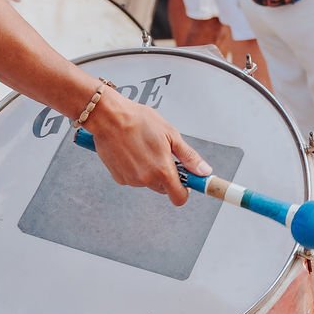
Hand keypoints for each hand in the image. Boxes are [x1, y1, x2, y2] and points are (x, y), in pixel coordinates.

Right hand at [84, 86, 210, 205]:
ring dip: (149, 170)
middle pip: (163, 188)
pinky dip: (134, 168)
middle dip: (166, 175)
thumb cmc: (138, 120)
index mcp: (162, 170)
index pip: (179, 197)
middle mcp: (146, 179)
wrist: (109, 117)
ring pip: (147, 182)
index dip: (185, 190)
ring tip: (143, 147)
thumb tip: (204, 171)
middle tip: (162, 153)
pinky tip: (131, 151)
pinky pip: (132, 178)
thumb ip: (188, 157)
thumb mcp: (170, 134)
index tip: (186, 180)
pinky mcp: (118, 177)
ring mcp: (131, 180)